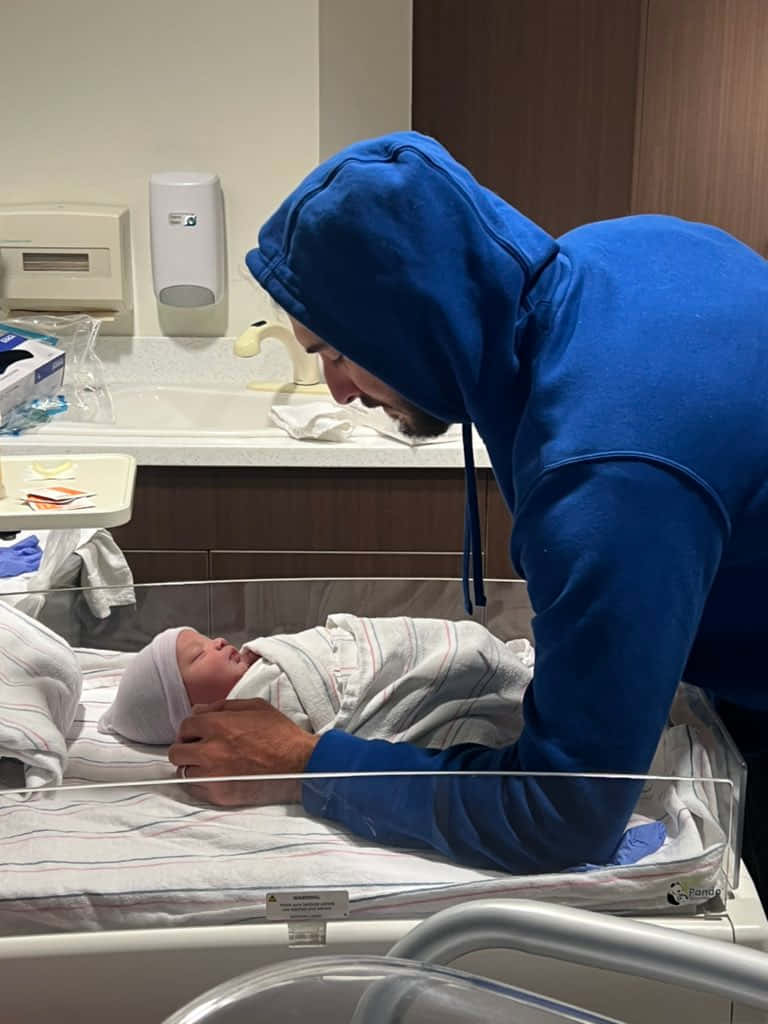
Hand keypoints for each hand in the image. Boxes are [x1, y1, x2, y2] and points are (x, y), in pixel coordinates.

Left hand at [168, 698, 318, 806]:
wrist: (299, 764)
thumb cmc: (280, 734)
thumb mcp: (255, 707)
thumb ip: (222, 706)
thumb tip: (198, 710)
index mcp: (217, 725)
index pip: (185, 726)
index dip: (191, 729)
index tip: (198, 734)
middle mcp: (210, 750)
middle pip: (177, 752)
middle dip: (186, 748)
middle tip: (200, 749)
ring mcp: (212, 775)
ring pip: (183, 772)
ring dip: (192, 766)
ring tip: (209, 765)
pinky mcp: (219, 795)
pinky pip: (194, 790)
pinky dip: (199, 783)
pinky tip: (214, 777)